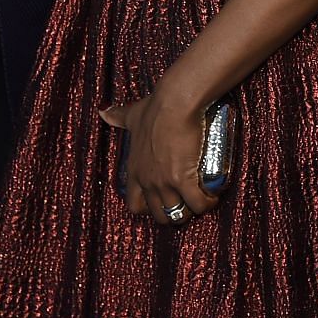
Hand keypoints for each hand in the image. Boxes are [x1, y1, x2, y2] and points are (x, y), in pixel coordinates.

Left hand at [101, 89, 217, 226]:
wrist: (175, 104)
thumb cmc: (155, 109)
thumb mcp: (132, 115)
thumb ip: (118, 116)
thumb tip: (104, 111)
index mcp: (134, 170)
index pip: (135, 204)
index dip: (149, 207)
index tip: (161, 201)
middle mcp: (147, 181)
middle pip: (158, 214)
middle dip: (172, 213)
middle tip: (185, 202)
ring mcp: (164, 183)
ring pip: (177, 213)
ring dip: (191, 210)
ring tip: (201, 200)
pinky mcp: (183, 180)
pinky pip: (197, 203)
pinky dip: (206, 204)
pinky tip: (212, 198)